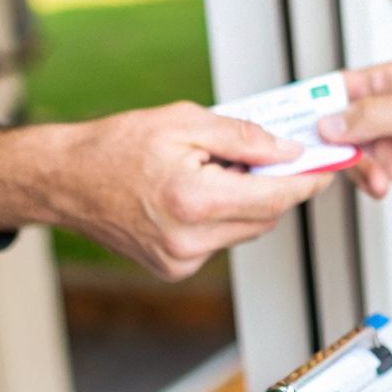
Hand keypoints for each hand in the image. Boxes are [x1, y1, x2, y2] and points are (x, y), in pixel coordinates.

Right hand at [0, 101, 330, 280]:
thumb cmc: (114, 147)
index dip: (306, 182)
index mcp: (194, 200)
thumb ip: (244, 138)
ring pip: (245, 230)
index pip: (275, 197)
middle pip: (265, 217)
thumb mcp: (185, 122)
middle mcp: (190, 240)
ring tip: (212, 172)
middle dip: (272, 186)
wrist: (66, 181)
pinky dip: (219, 217)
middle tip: (263, 156)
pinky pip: (219, 241)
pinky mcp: (174, 269)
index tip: (325, 170)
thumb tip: (287, 151)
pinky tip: (192, 195)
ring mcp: (181, 260)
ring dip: (245, 202)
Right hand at [319, 62, 391, 202]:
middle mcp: (381, 107)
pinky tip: (380, 186)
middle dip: (326, 142)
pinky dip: (365, 181)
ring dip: (353, 167)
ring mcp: (385, 137)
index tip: (288, 119)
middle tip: (319, 158)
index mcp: (387, 80)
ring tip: (375, 176)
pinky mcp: (391, 164)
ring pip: (344, 152)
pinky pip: (362, 172)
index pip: (337, 86)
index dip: (311, 102)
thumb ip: (375, 114)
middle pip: (332, 122)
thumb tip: (331, 121)